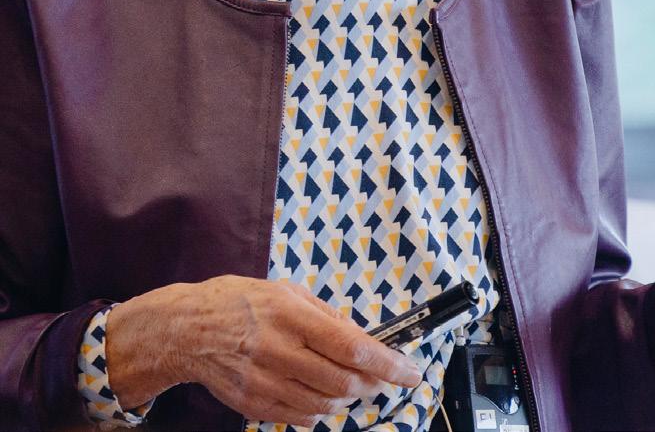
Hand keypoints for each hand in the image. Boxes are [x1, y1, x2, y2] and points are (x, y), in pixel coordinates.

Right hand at [106, 275, 422, 425]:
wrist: (187, 329)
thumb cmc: (242, 301)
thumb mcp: (287, 292)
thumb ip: (325, 315)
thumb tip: (361, 338)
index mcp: (292, 315)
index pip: (351, 347)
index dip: (387, 364)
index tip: (410, 372)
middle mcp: (280, 350)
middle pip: (343, 383)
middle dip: (372, 384)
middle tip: (383, 378)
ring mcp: (265, 381)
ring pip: (325, 405)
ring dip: (348, 399)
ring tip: (351, 384)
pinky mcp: (254, 404)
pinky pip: (301, 418)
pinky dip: (320, 411)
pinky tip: (319, 394)